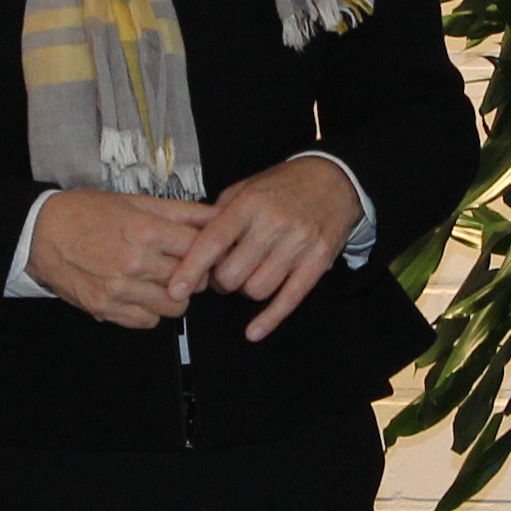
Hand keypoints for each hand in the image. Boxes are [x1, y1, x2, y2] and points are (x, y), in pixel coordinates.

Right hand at [26, 189, 217, 329]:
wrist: (40, 233)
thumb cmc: (86, 213)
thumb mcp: (134, 202)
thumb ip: (180, 212)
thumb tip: (217, 215)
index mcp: (145, 231)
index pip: (199, 249)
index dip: (206, 250)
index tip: (202, 251)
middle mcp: (135, 263)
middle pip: (191, 281)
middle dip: (193, 275)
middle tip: (182, 267)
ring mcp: (119, 290)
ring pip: (174, 307)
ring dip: (173, 297)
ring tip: (161, 282)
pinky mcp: (105, 309)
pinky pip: (147, 322)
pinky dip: (150, 311)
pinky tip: (140, 294)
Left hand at [166, 157, 363, 342]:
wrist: (334, 180)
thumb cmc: (283, 186)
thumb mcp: (246, 188)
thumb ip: (218, 216)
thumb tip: (189, 242)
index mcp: (250, 203)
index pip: (214, 241)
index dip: (191, 268)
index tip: (176, 289)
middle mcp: (274, 223)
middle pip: (233, 275)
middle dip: (221, 280)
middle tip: (223, 272)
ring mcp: (299, 243)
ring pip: (257, 290)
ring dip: (246, 290)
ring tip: (248, 275)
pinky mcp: (318, 261)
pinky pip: (289, 299)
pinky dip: (269, 319)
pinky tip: (254, 330)